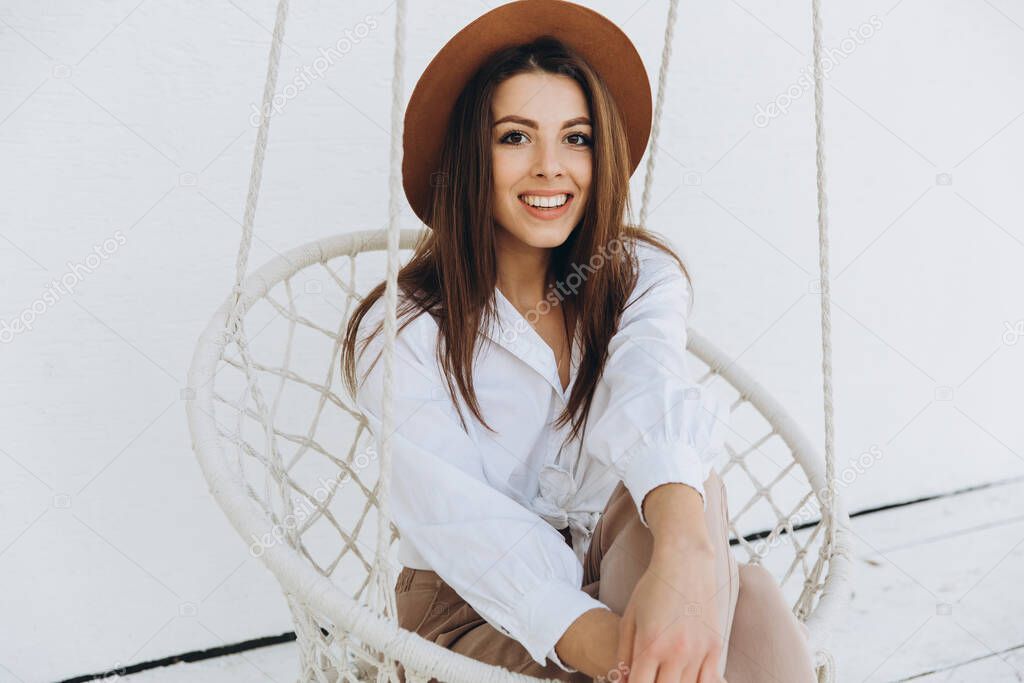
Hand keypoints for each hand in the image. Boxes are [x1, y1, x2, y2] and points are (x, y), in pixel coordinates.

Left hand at [616, 543, 725, 682]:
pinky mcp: (715, 647)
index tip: (633, 682)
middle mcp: (675, 651)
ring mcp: (698, 651)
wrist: (686, 562)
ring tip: (665, 674)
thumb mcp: (630, 618)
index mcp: (650, 644)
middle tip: (650, 676)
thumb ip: (623, 654)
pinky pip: (709, 682)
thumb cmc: (652, 588)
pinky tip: (685, 677)